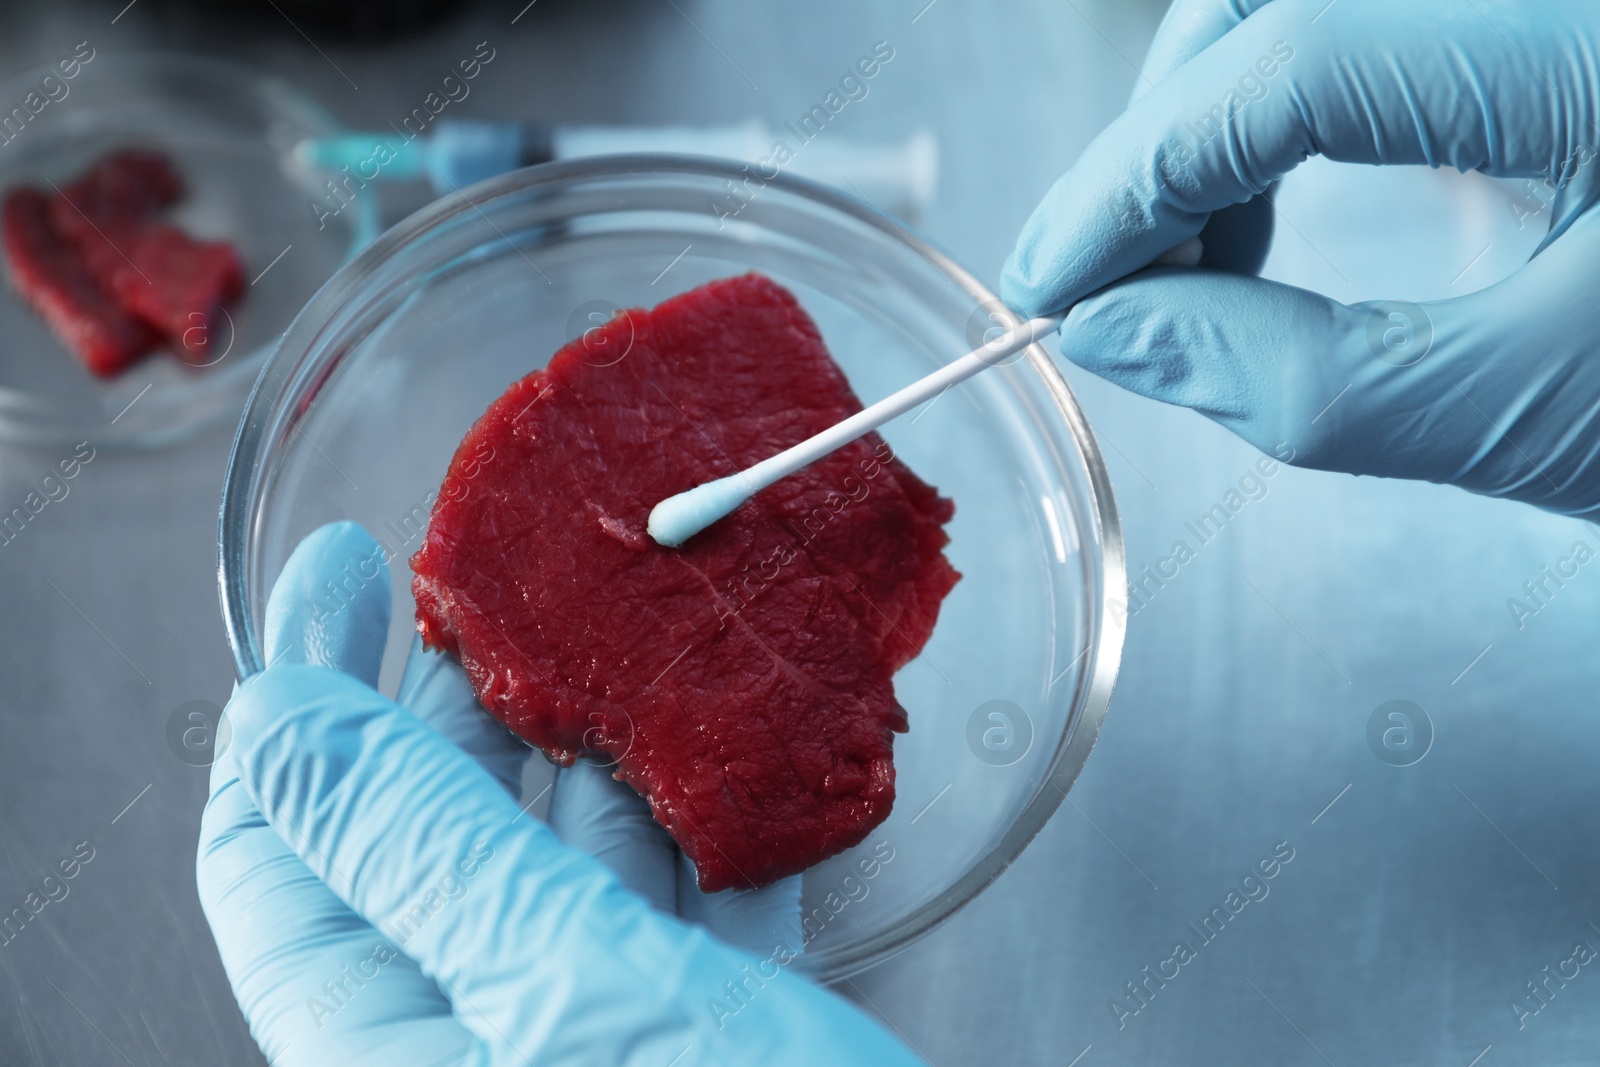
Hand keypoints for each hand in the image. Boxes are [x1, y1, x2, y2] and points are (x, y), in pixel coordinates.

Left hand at [196, 521, 922, 1066]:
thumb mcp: (571, 1003)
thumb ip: (423, 856)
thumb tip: (279, 719)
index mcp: (388, 1056)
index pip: (284, 853)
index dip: (297, 703)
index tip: (340, 576)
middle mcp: (475, 1055)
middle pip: (425, 846)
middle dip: (453, 707)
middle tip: (495, 589)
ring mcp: (593, 1053)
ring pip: (559, 871)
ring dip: (592, 756)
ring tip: (620, 654)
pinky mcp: (697, 1053)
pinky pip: (674, 921)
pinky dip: (700, 838)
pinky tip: (725, 771)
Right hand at [1003, 0, 1599, 516]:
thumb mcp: (1538, 418)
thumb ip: (1300, 382)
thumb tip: (1117, 330)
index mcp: (1593, 49)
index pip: (1297, 60)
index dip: (1141, 175)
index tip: (1059, 280)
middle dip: (1170, 128)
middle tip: (1116, 276)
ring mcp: (1546, 12)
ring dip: (1221, 109)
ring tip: (1199, 261)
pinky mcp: (1537, 38)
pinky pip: (1373, 24)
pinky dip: (1292, 102)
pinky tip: (1274, 207)